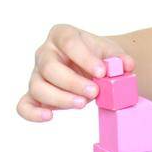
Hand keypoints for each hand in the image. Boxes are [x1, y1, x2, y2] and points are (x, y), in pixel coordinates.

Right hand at [16, 24, 134, 122]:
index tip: (102, 72)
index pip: (69, 42)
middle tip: (94, 92)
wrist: (95, 68)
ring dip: (59, 98)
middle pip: (49, 67)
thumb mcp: (111, 53)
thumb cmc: (99, 57)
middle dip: (73, 82)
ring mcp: (38, 74)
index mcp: (62, 35)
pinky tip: (49, 116)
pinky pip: (25, 104)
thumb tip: (126, 65)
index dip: (85, 58)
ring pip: (38, 86)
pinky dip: (32, 112)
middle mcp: (45, 53)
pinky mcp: (36, 94)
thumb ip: (119, 58)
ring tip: (82, 104)